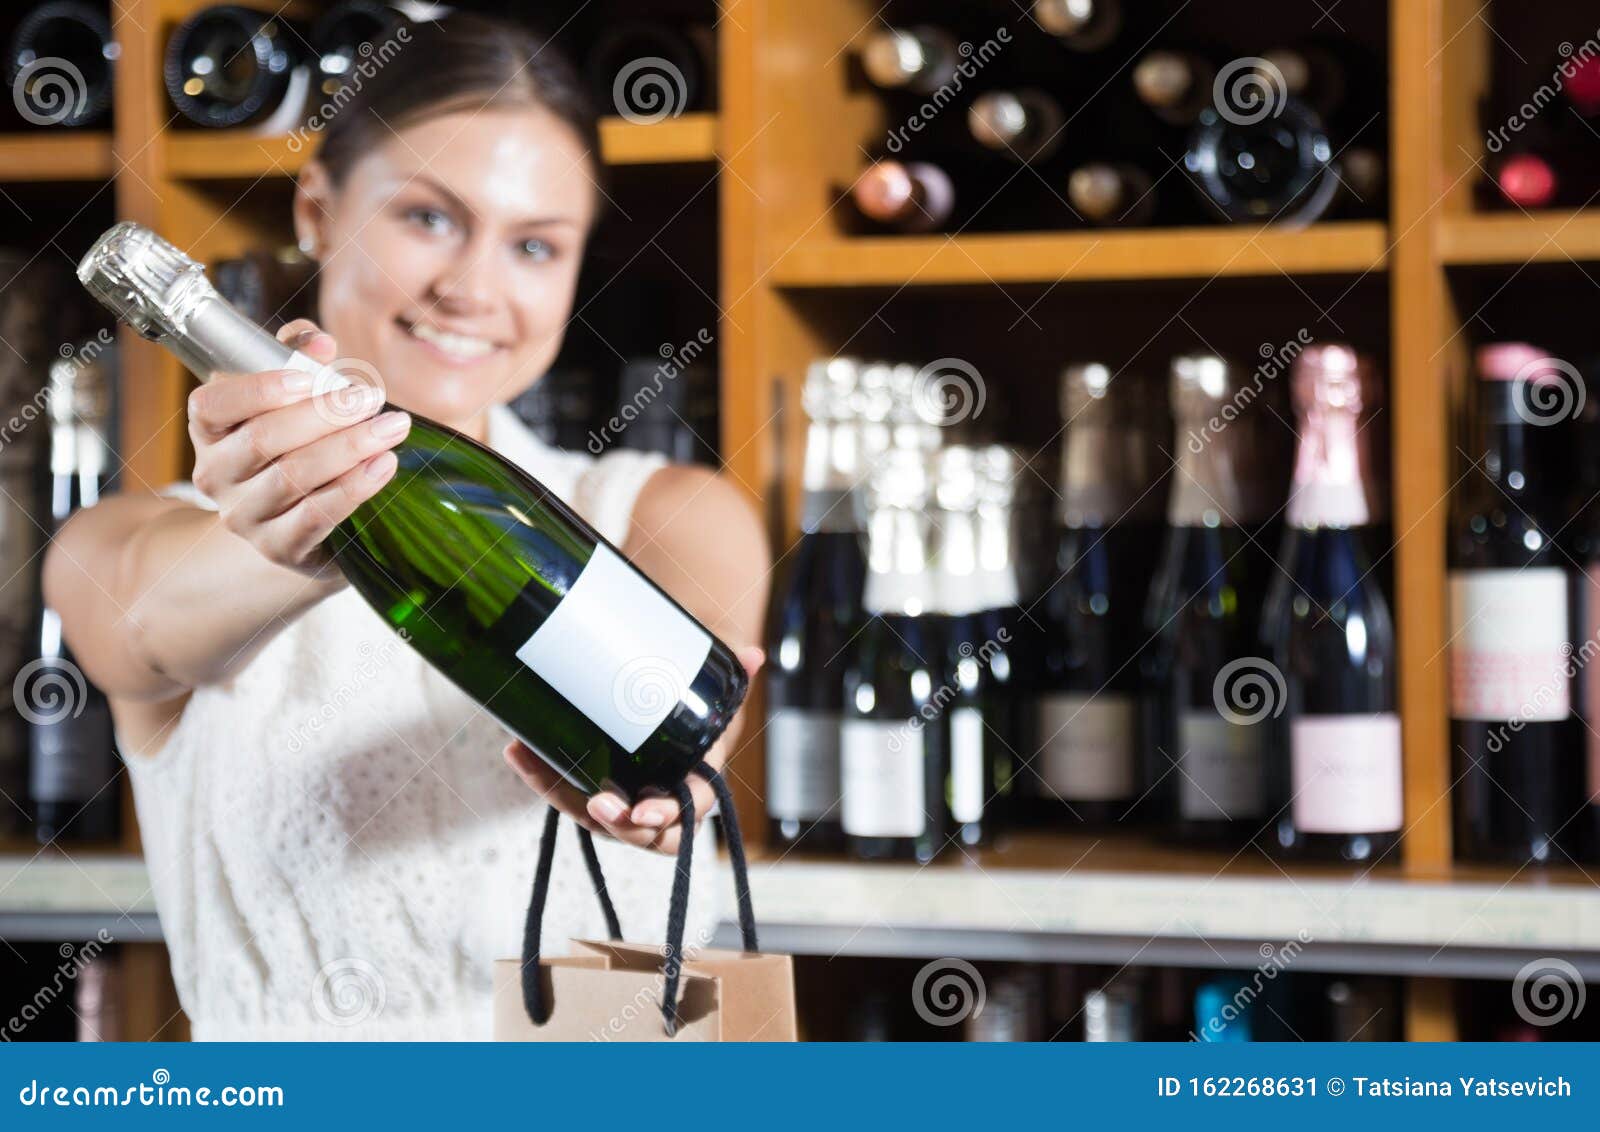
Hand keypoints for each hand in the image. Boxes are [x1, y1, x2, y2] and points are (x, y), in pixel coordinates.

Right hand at [186, 318, 409, 577]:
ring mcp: (244, 515)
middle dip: (324, 414)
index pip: (212, 404)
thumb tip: (318, 343)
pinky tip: (384, 465)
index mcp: (210, 429)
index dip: (259, 388)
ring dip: (349, 447)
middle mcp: (216, 474)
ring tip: (391, 428)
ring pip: (293, 477)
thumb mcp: (293, 396)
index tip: (311, 375)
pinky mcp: (279, 547)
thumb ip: (297, 357)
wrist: (305, 520)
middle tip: (371, 398)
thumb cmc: (298, 444)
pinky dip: (353, 488)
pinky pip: (316, 516)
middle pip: (263, 439)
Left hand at [503, 646, 764, 854]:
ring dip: (565, 798)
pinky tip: (517, 749)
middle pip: (640, 832)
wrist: (678, 686)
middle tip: (597, 805)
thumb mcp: (721, 681)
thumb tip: (754, 655)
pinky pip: (568, 789)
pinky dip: (541, 774)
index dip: (667, 818)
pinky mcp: (596, 780)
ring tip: (534, 764)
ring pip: (597, 816)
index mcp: (698, 777)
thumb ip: (737, 671)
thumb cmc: (702, 693)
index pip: (688, 812)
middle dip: (617, 825)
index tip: (644, 812)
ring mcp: (626, 792)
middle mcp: (661, 793)